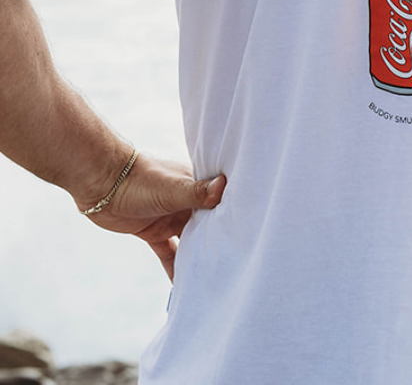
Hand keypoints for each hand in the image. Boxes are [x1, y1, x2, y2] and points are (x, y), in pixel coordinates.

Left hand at [76, 152, 225, 280]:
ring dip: (200, 257)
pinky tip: (183, 289)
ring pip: (191, 242)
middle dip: (221, 242)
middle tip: (240, 265)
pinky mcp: (155, 233)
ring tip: (217, 280)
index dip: (236, 217)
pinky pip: (170, 254)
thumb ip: (197, 191)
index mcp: (197, 185)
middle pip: (209, 225)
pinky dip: (176, 270)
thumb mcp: (172, 188)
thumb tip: (224, 186)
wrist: (102, 183)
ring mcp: (171, 218)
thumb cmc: (140, 179)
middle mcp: (188, 201)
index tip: (253, 235)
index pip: (222, 203)